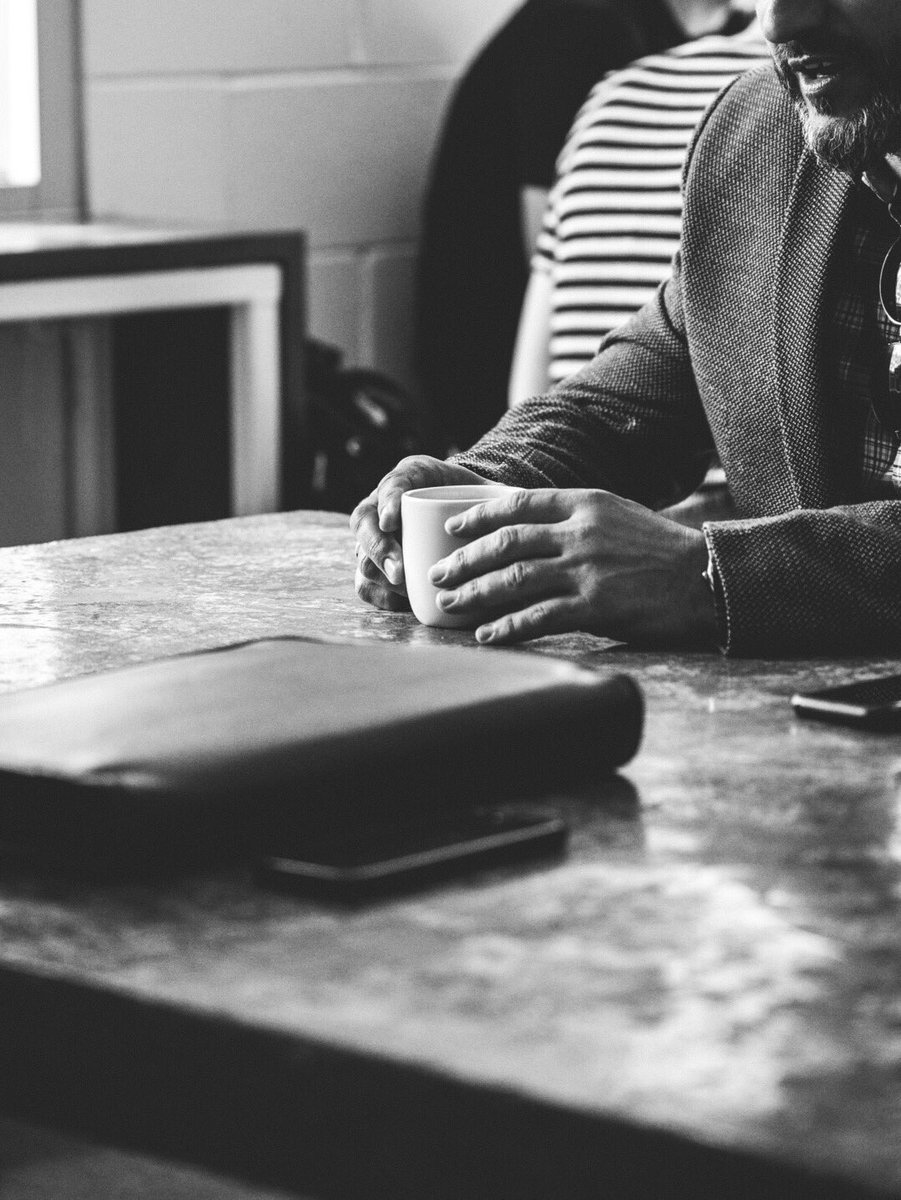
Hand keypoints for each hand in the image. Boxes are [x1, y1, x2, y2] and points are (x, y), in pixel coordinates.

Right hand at [349, 455, 491, 610]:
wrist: (470, 513)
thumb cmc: (480, 500)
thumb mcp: (491, 490)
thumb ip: (505, 496)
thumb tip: (528, 505)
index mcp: (410, 476)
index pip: (392, 484)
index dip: (388, 501)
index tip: (393, 520)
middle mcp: (383, 503)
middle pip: (364, 523)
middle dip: (378, 548)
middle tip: (400, 570)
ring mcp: (377, 536)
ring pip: (361, 555)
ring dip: (378, 573)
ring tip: (402, 587)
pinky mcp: (380, 566)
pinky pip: (366, 583)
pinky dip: (378, 594)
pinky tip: (397, 602)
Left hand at [426, 488, 718, 646]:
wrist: (706, 579)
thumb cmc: (661, 549)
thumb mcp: (619, 515)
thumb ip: (576, 518)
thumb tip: (532, 530)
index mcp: (585, 503)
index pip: (518, 505)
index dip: (478, 518)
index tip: (452, 530)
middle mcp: (581, 532)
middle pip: (506, 543)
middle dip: (465, 559)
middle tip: (438, 573)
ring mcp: (586, 570)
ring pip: (513, 579)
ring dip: (474, 593)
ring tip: (450, 604)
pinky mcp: (595, 607)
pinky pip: (538, 617)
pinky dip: (506, 627)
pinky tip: (486, 635)